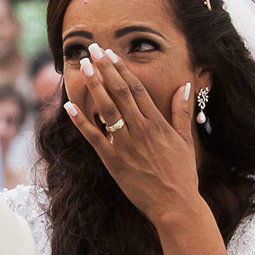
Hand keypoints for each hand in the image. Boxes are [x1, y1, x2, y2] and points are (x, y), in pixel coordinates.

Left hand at [64, 43, 200, 224]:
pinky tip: (68, 106)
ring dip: (94, 86)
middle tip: (92, 49)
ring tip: (84, 67)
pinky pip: (93, 137)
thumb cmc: (182, 174)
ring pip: (106, 109)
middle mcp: (140, 129)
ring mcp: (126, 145)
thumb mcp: (185, 140)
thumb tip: (185, 86)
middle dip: (104, 69)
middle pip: (119, 92)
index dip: (122, 69)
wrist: (176, 205)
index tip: (111, 54)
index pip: (136, 88)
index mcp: (157, 123)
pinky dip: (80, 121)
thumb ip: (181, 112)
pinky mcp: (113, 161)